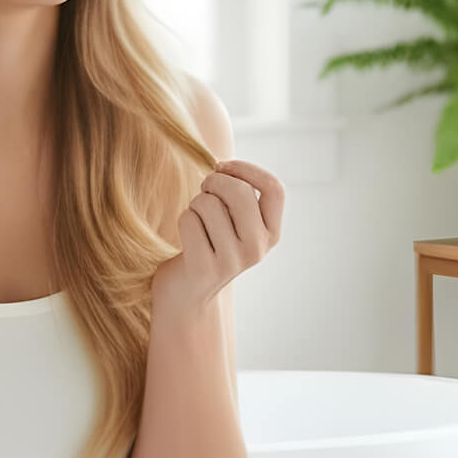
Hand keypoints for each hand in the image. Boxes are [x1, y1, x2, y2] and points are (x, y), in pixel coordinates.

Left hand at [153, 159, 285, 315]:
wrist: (188, 294)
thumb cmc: (209, 244)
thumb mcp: (236, 222)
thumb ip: (240, 195)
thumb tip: (221, 164)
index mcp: (271, 233)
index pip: (274, 189)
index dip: (246, 169)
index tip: (223, 166)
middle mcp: (258, 249)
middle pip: (238, 191)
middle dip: (213, 181)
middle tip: (204, 190)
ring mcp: (233, 261)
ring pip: (208, 203)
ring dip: (195, 203)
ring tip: (196, 219)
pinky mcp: (205, 268)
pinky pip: (189, 220)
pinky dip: (183, 220)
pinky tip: (187, 238)